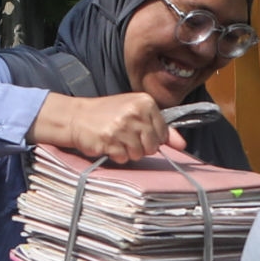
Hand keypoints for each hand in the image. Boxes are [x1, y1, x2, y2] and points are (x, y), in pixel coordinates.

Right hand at [33, 91, 184, 162]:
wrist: (76, 116)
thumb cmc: (108, 115)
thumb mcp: (136, 114)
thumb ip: (161, 128)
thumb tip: (183, 145)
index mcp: (145, 102)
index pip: (163, 133)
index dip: (151, 137)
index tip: (136, 130)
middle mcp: (135, 112)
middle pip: (152, 146)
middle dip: (140, 146)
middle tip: (124, 136)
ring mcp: (122, 126)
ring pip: (139, 154)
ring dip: (127, 152)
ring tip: (116, 139)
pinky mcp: (110, 140)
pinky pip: (124, 158)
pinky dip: (116, 155)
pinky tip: (108, 144)